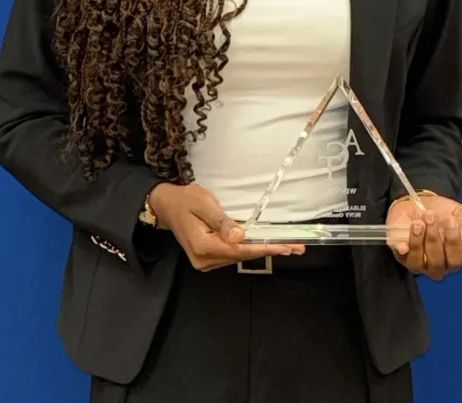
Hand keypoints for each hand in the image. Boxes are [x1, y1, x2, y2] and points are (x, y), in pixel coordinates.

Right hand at [148, 183, 304, 271]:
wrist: (166, 206)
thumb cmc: (184, 200)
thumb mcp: (204, 204)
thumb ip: (222, 221)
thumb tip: (240, 236)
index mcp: (203, 246)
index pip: (240, 250)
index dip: (265, 248)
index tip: (286, 247)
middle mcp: (204, 259)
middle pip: (242, 256)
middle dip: (269, 250)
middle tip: (295, 247)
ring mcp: (205, 261)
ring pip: (239, 256)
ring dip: (261, 250)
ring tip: (285, 246)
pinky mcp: (207, 259)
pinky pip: (232, 255)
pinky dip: (249, 249)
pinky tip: (263, 244)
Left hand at [386, 192, 461, 280]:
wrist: (420, 203)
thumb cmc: (443, 213)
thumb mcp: (459, 214)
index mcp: (452, 259)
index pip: (455, 261)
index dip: (453, 243)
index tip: (450, 220)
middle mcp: (435, 266)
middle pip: (436, 263)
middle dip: (433, 239)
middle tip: (430, 217)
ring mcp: (417, 263)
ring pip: (416, 263)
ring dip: (418, 242)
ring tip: (418, 223)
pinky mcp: (400, 255)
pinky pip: (400, 257)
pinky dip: (402, 250)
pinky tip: (403, 244)